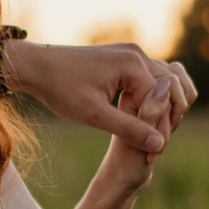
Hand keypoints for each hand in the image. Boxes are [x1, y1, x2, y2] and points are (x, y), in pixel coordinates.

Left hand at [3, 40, 195, 151]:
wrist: (37, 66)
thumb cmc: (61, 89)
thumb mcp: (94, 114)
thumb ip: (129, 129)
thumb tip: (158, 145)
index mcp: (132, 64)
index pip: (162, 100)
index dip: (160, 130)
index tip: (152, 155)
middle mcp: (137, 54)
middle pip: (171, 88)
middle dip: (168, 118)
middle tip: (157, 147)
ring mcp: (132, 54)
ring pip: (165, 82)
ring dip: (164, 108)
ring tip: (153, 136)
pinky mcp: (125, 58)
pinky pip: (150, 79)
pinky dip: (153, 99)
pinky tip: (143, 120)